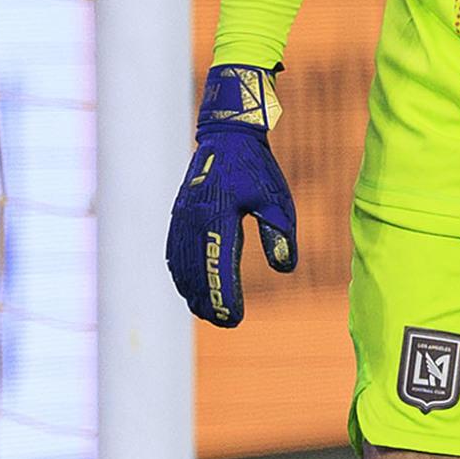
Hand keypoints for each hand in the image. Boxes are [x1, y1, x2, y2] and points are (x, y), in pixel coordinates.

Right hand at [166, 64, 298, 327]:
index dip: (224, 295)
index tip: (233, 319)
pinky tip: (186, 287)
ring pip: (181, 263)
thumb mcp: (276, 199)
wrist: (227, 137)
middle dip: (208, 299)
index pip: (219, 266)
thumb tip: (285, 267)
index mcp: (217, 217)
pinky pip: (174, 249)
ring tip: (205, 312)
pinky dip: (179, 271)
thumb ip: (279, 233)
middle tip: (222, 321)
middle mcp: (194, 220)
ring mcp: (182, 217)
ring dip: (191, 290)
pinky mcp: (179, 214)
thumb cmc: (256, 168)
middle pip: (196, 271)